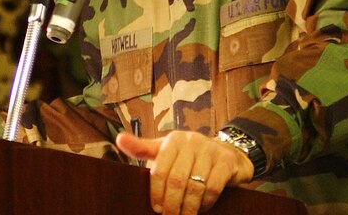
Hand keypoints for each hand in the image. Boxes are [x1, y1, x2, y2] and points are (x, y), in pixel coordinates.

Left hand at [117, 130, 252, 214]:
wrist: (227, 153)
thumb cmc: (189, 156)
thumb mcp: (165, 150)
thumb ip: (143, 148)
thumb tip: (119, 139)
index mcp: (172, 140)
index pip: (159, 170)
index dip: (156, 192)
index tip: (156, 209)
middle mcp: (191, 141)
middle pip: (176, 180)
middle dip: (172, 203)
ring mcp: (210, 150)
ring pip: (195, 185)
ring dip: (188, 207)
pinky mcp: (226, 161)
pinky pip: (213, 187)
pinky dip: (205, 203)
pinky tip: (201, 209)